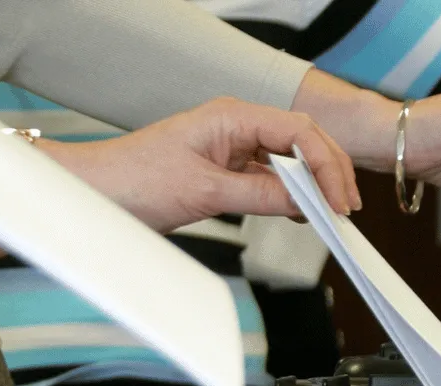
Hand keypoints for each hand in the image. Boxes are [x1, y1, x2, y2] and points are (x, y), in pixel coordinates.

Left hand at [41, 97, 358, 232]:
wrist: (93, 194)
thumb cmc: (133, 180)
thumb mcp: (205, 192)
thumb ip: (261, 196)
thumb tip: (306, 203)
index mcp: (233, 116)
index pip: (300, 132)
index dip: (327, 166)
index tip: (339, 200)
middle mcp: (238, 126)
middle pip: (304, 141)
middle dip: (330, 173)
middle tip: (347, 207)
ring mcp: (234, 147)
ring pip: (291, 160)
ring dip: (314, 185)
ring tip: (332, 213)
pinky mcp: (228, 169)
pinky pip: (272, 179)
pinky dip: (292, 196)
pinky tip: (303, 212)